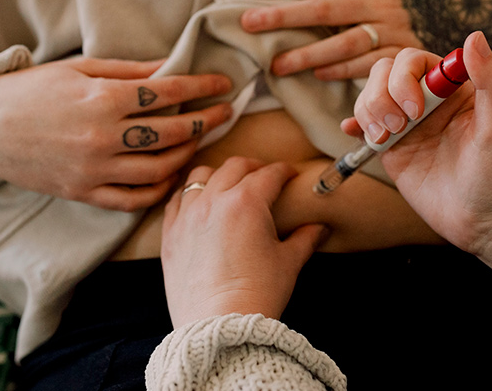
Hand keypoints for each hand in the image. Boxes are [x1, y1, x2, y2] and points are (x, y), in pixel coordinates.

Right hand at [0, 56, 232, 210]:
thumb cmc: (31, 89)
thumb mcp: (80, 69)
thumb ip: (129, 71)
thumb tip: (172, 67)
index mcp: (101, 99)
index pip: (167, 93)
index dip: (202, 85)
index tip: (225, 83)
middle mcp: (101, 137)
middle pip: (171, 132)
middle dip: (205, 120)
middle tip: (225, 111)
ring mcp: (93, 170)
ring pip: (159, 169)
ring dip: (188, 154)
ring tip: (199, 140)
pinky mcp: (83, 193)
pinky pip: (132, 199)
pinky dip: (158, 189)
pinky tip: (172, 174)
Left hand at [161, 158, 327, 327]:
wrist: (218, 325)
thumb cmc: (257, 294)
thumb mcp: (288, 263)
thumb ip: (305, 239)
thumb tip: (321, 228)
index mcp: (246, 202)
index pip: (269, 174)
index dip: (284, 171)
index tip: (290, 174)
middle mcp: (213, 201)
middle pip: (234, 167)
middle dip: (253, 167)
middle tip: (264, 175)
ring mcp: (187, 216)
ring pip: (200, 176)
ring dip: (218, 176)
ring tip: (228, 185)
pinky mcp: (170, 235)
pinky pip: (176, 201)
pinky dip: (189, 197)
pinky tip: (198, 204)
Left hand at [239, 0, 423, 79]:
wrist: (467, 1)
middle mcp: (374, 1)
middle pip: (320, 9)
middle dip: (281, 16)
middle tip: (247, 24)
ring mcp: (388, 29)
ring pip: (342, 43)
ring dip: (307, 55)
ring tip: (277, 66)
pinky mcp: (402, 53)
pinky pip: (368, 65)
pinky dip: (342, 71)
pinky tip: (319, 75)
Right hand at [342, 31, 491, 284]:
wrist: (485, 222)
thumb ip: (490, 80)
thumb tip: (474, 36)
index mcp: (453, 87)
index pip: (414, 60)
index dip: (405, 76)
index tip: (416, 108)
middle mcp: (427, 100)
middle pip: (385, 72)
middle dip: (382, 95)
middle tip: (400, 127)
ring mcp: (407, 123)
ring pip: (370, 95)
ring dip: (368, 110)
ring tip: (386, 137)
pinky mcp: (392, 148)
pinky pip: (364, 125)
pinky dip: (355, 124)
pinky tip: (355, 132)